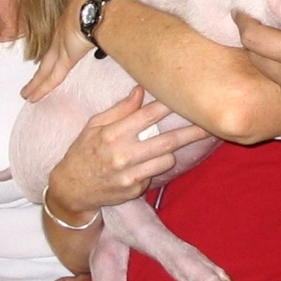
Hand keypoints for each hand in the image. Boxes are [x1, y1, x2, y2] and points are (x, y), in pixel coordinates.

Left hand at [22, 0, 119, 102]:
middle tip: (31, 83)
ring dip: (37, 82)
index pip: (61, 43)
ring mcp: (61, 46)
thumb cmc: (103, 2)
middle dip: (41, 71)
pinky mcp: (65, 59)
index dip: (56, 54)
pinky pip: (50, 77)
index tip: (51, 61)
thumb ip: (108, 19)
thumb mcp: (103, 10)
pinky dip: (41, 88)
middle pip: (49, 59)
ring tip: (27, 94)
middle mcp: (62, 36)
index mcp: (71, 24)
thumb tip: (119, 24)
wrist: (97, 4)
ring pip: (45, 69)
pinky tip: (31, 97)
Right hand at [46, 86, 211, 216]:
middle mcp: (123, 155)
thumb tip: (140, 90)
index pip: (148, 116)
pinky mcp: (134, 190)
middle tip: (210, 125)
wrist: (70, 190)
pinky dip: (155, 167)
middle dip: (191, 132)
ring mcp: (130, 175)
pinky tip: (146, 164)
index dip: (170, 105)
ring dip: (173, 150)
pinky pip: (155, 175)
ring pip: (166, 159)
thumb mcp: (93, 126)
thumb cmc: (82, 152)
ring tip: (176, 142)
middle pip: (167, 141)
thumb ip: (119, 109)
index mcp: (112, 134)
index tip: (187, 97)